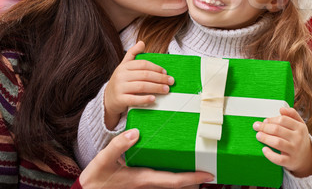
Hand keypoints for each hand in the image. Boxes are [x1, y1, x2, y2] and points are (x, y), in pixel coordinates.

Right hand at [79, 129, 212, 188]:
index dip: (193, 178)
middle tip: (210, 169)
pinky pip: (163, 179)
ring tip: (199, 166)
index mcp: (144, 178)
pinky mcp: (142, 181)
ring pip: (171, 183)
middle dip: (195, 179)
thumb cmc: (95, 178)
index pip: (174, 180)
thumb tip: (135, 133)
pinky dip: (174, 174)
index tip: (208, 174)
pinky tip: (176, 164)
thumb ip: (118, 146)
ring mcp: (146, 184)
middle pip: (177, 183)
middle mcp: (149, 183)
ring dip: (186, 177)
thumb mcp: (103, 160)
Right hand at [104, 41, 173, 128]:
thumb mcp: (124, 66)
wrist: (107, 99)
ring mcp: (119, 88)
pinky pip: (134, 99)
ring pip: (141, 86)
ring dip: (156, 88)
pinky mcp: (119, 100)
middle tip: (171, 82)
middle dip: (160, 78)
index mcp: (124, 66)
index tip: (166, 72)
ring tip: (166, 90)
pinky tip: (153, 99)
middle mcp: (121, 76)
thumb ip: (133, 54)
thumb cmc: (121, 82)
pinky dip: (145, 99)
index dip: (156, 67)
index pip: (143, 64)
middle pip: (145, 75)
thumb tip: (142, 42)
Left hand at [253, 107, 311, 177]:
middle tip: (256, 127)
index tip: (264, 120)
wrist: (306, 157)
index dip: (271, 119)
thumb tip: (282, 108)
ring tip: (258, 136)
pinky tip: (264, 149)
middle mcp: (298, 138)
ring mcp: (294, 150)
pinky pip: (278, 159)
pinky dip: (269, 154)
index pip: (283, 120)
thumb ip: (292, 114)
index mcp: (300, 127)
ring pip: (277, 142)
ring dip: (265, 138)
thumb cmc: (299, 138)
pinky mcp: (290, 161)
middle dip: (265, 127)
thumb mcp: (300, 125)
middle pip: (278, 130)